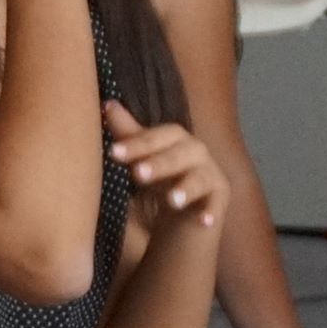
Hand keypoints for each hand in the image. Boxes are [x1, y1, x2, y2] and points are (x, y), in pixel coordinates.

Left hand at [103, 101, 227, 238]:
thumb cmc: (162, 177)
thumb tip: (107, 105)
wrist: (186, 211)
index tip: (113, 153)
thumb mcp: (143, 157)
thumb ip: (129, 134)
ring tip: (172, 201)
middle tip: (138, 174)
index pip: (156, 137)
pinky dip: (211, 212)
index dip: (135, 144)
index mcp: (175, 139)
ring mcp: (210, 174)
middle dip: (159, 164)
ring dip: (186, 188)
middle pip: (177, 155)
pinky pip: (215, 204)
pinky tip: (204, 222)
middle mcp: (196, 152)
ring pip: (198, 179)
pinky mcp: (220, 197)